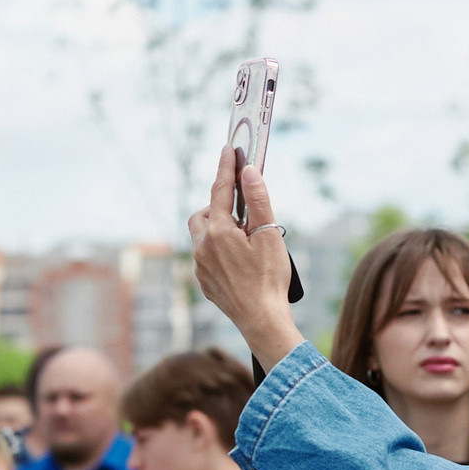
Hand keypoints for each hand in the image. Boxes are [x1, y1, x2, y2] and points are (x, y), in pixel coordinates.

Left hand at [189, 150, 307, 369]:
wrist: (261, 320)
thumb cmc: (269, 279)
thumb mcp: (269, 236)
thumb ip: (259, 201)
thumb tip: (249, 172)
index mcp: (219, 232)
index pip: (220, 190)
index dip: (226, 167)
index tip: (227, 149)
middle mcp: (202, 247)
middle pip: (203, 213)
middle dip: (218, 206)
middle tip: (241, 213)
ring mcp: (200, 266)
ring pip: (201, 236)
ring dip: (216, 229)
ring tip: (242, 239)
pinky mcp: (203, 281)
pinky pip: (204, 256)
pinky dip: (217, 249)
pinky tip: (238, 261)